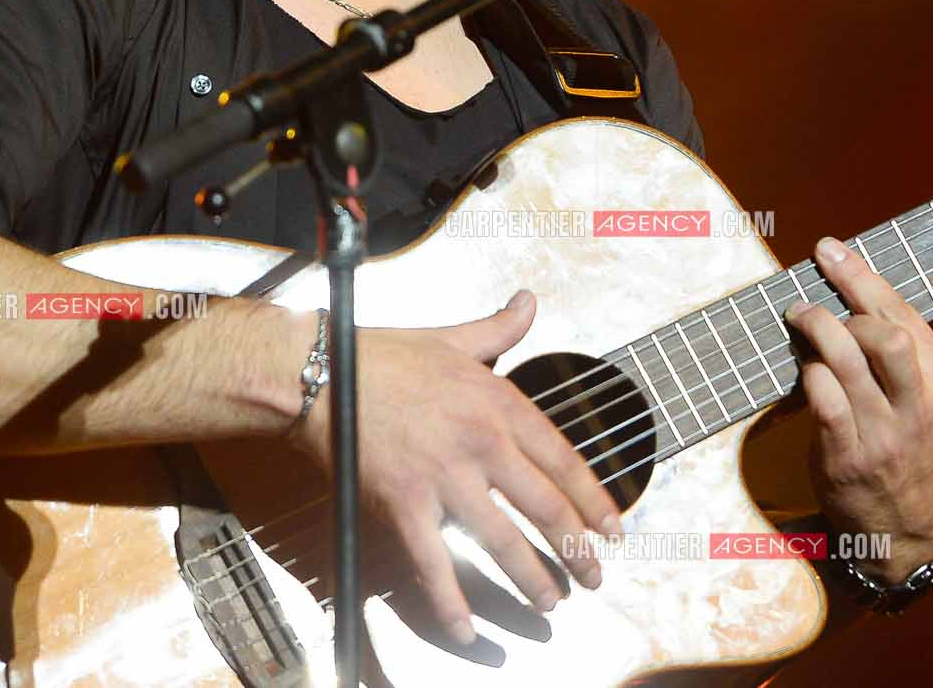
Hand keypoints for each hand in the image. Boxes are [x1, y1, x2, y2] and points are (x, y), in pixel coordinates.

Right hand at [297, 292, 621, 644]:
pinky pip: (434, 564)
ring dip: (531, 579)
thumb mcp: (453, 338)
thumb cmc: (385, 356)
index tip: (613, 529)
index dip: (594, 501)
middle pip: (545, 507)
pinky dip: (452, 603)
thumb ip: (499, 329)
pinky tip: (468, 630)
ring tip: (551, 604)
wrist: (320, 374)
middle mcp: (482, 442)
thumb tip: (529, 302)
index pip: (564, 461)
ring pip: (502, 541)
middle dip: (576, 550)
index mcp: (500, 404)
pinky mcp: (405, 503)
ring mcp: (445, 477)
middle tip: (594, 579)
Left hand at [785, 237, 932, 585]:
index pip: (907, 318)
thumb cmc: (916, 458)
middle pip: (885, 335)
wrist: (908, 534)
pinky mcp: (847, 458)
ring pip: (847, 361)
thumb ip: (912, 363)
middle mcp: (918, 408)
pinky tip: (804, 368)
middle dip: (844, 301)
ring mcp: (883, 435)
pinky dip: (809, 373)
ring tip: (799, 318)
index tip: (832, 252)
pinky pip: (823, 400)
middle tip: (815, 295)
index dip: (864, 278)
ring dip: (816, 329)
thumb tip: (861, 299)